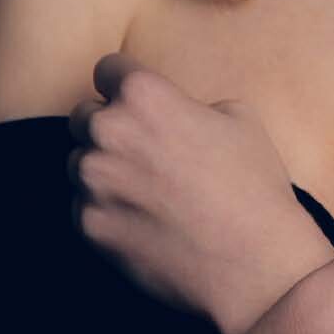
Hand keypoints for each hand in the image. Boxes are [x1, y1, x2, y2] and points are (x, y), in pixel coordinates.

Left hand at [66, 52, 333, 333]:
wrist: (254, 264)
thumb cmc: (254, 187)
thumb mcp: (241, 119)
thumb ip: (193, 105)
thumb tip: (178, 114)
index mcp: (144, 96)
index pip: (107, 69)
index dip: (123, 82)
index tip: (133, 99)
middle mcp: (108, 132)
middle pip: (84, 116)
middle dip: (109, 128)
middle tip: (144, 151)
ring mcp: (93, 182)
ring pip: (79, 163)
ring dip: (104, 170)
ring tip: (147, 191)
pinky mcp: (89, 227)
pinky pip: (83, 207)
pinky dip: (106, 211)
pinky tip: (144, 222)